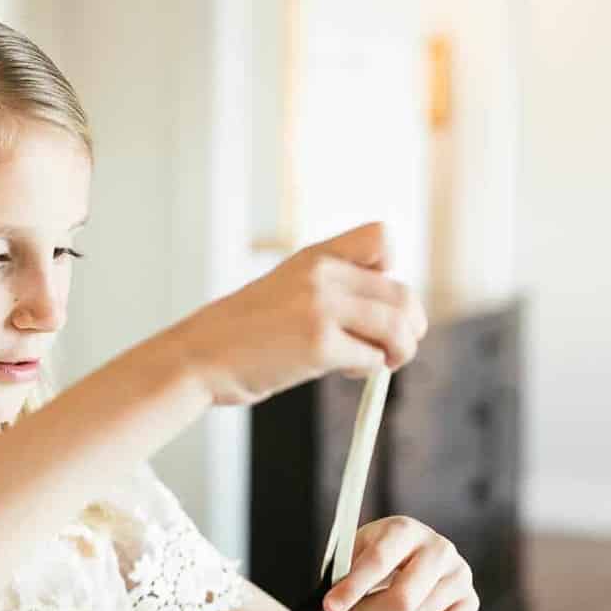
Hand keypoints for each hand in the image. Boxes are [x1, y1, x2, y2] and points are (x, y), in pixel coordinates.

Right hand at [190, 221, 426, 405]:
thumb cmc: (242, 333)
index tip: (374, 298)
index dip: (392, 270)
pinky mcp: (319, 345)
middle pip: (401, 292)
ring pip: (396, 325)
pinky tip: (349, 371)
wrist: (200, 356)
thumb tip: (385, 319)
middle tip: (398, 346)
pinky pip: (371, 357)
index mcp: (316, 256)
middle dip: (410, 324)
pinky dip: (370, 369)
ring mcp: (321, 309)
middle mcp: (323, 275)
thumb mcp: (287, 290)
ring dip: (401, 350)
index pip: (382, 239)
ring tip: (384, 362)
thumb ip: (332, 292)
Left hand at [322, 517, 479, 610]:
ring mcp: (458, 574)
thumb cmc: (372, 562)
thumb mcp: (353, 558)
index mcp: (404, 530)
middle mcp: (438, 548)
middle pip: (403, 598)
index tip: (330, 609)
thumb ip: (343, 579)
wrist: (404, 565)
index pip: (379, 560)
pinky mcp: (469, 600)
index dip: (352, 588)